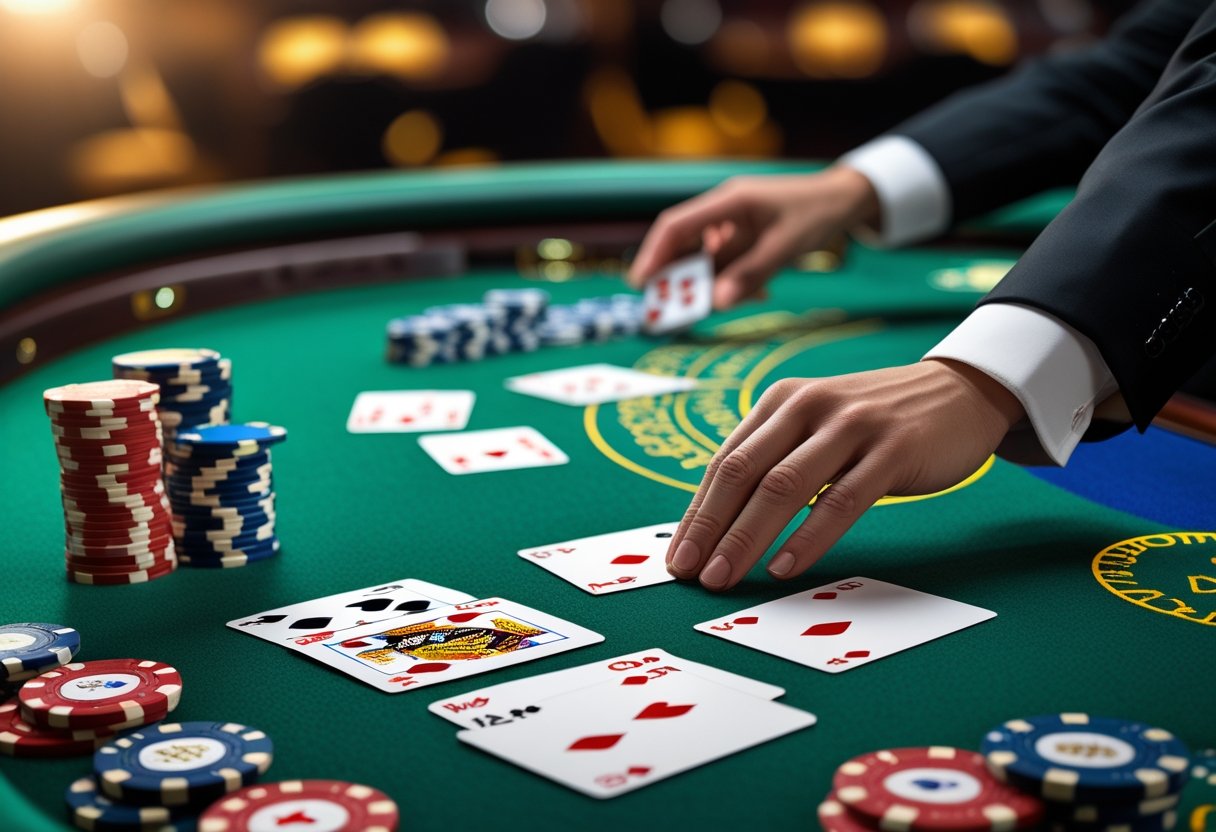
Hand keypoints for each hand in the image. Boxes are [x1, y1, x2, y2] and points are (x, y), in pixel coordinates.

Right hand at [627, 167, 879, 308]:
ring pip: (706, 264)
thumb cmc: (816, 212)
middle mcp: (723, 214)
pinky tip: (760, 294)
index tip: (640, 284)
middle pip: (683, 247)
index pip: (676, 225)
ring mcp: (732, 229)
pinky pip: (727, 269)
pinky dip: (735, 286)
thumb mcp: (786, 245)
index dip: (653, 254)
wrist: (844, 200)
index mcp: (728, 202)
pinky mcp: (744, 243)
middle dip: (678, 280)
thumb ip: (751, 273)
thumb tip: (719, 303)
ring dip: (712, 288)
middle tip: (673, 310)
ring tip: (730, 305)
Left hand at [665, 359, 1025, 590]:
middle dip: (710, 527)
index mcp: (780, 401)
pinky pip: (841, 500)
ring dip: (746, 537)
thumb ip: (774, 460)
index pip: (724, 462)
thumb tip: (720, 524)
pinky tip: (784, 567)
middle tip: (689, 573)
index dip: (696, 512)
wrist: (959, 392)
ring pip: (784, 486)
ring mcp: (850, 425)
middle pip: (743, 472)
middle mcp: (807, 406)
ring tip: (723, 577)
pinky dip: (808, 537)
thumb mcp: (816, 427)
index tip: (677, 558)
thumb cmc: (875, 423)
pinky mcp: (892, 450)